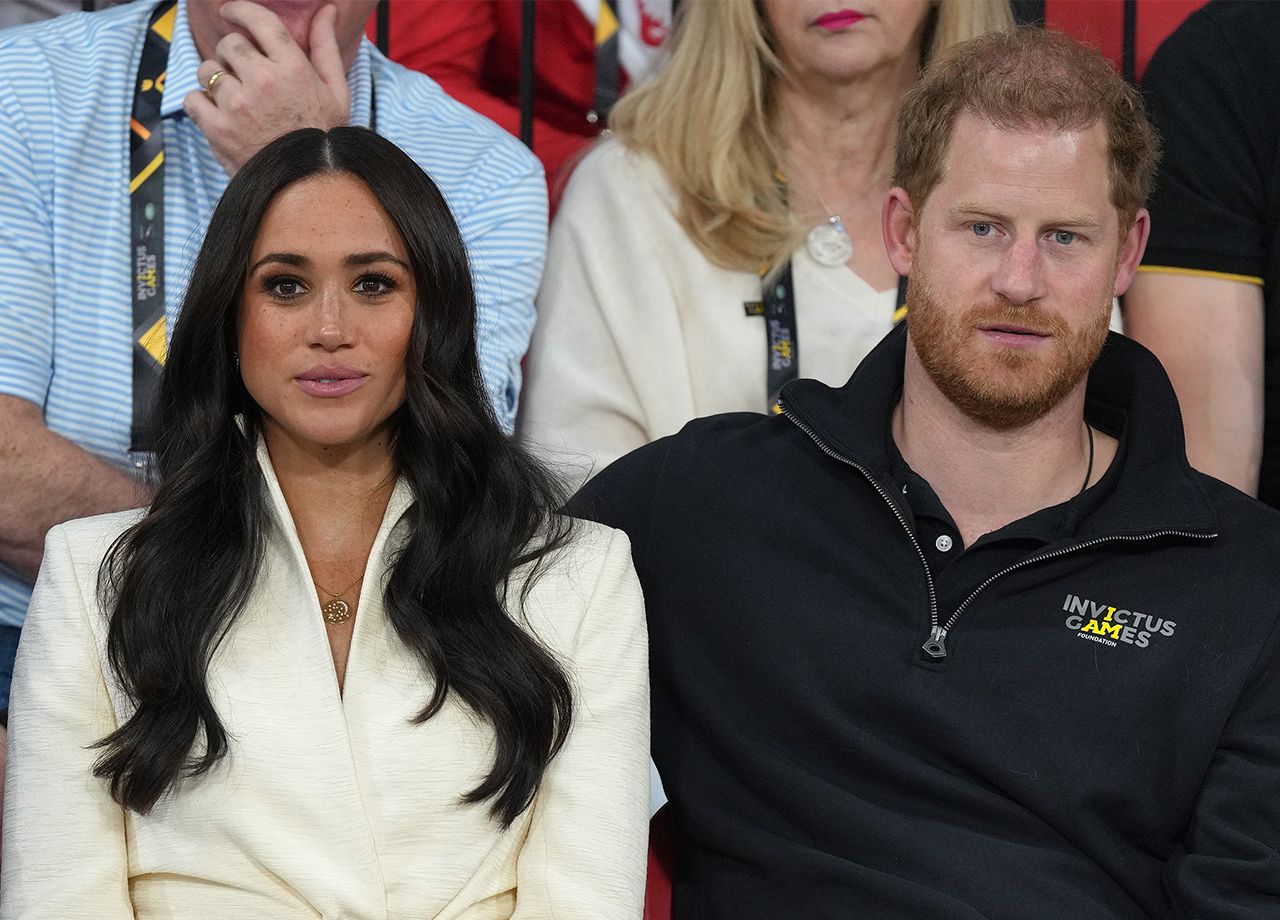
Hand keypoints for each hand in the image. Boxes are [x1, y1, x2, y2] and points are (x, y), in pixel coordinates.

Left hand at [183, 2, 349, 175]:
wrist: (308, 187)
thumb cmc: (324, 138)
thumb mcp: (337, 92)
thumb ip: (326, 47)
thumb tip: (327, 10)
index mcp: (292, 68)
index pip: (258, 21)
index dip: (239, 10)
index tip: (229, 13)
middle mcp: (262, 81)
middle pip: (228, 44)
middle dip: (231, 54)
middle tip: (241, 72)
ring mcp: (237, 105)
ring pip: (207, 70)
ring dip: (215, 79)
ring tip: (233, 98)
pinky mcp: (217, 128)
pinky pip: (192, 98)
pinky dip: (200, 104)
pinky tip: (219, 114)